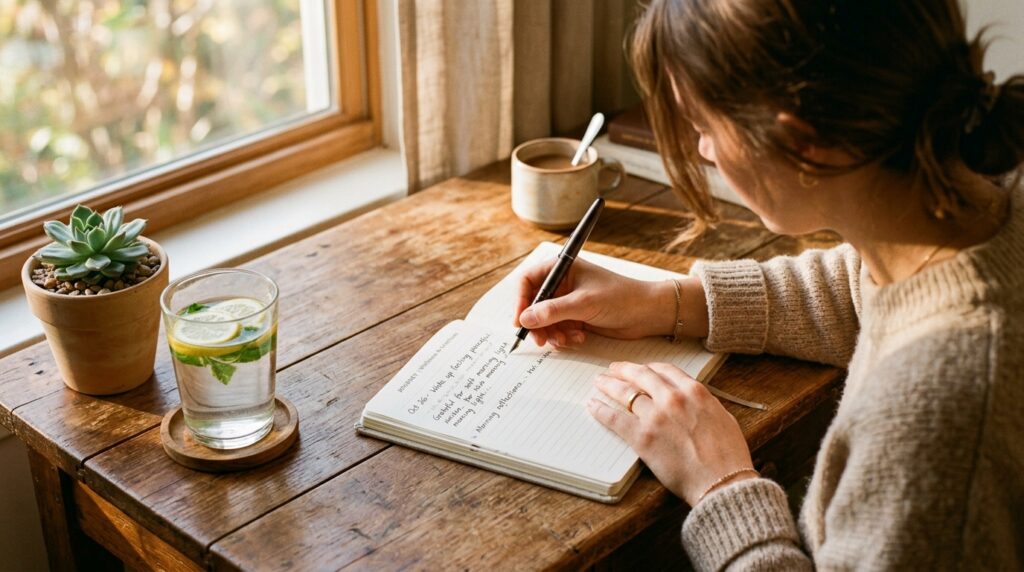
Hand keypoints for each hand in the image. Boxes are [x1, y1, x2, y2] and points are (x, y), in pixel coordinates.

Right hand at [514, 257, 708, 348]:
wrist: (648, 313)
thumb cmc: (621, 297)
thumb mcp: (583, 303)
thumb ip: (552, 311)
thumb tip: (524, 319)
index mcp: (563, 268)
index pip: (529, 281)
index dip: (521, 300)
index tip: (520, 320)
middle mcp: (563, 283)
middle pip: (534, 304)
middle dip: (537, 323)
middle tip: (541, 340)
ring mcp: (569, 301)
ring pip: (545, 320)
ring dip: (551, 333)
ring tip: (566, 339)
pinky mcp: (577, 317)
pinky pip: (558, 329)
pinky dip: (564, 337)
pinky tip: (579, 338)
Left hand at [588, 361, 754, 505]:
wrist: (722, 482)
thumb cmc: (728, 456)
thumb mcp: (723, 418)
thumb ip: (703, 404)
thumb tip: (693, 402)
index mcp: (694, 391)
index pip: (664, 370)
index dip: (649, 367)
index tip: (640, 369)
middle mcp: (673, 398)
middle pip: (641, 375)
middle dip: (624, 370)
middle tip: (613, 369)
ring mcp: (655, 417)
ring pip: (625, 393)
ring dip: (609, 385)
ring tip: (599, 383)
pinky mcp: (642, 438)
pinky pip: (615, 419)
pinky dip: (601, 410)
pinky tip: (592, 406)